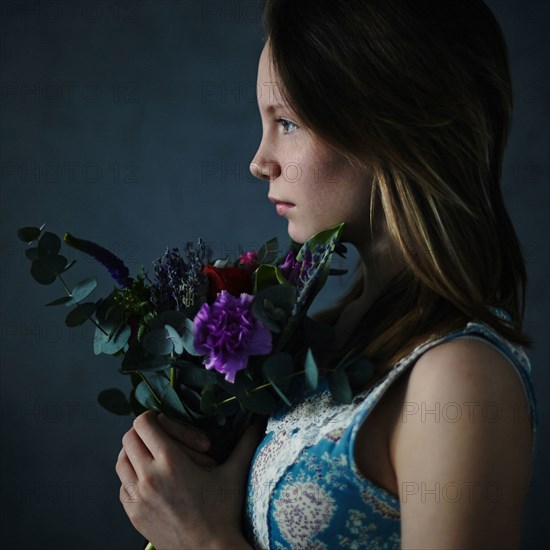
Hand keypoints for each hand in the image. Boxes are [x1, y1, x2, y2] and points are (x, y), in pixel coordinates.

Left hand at [115, 411, 264, 548]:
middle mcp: (148, 477)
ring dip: (136, 454)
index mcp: (170, 462)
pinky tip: (153, 482)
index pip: (143, 424)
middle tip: (165, 440)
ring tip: (158, 459)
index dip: (154, 418)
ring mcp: (138, 497)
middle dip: (146, 434)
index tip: (168, 424)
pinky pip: (123, 485)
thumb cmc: (224, 513)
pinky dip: (133, 478)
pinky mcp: (133, 514)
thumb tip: (259, 421)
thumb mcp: (234, 473)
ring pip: (121, 461)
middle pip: (129, 439)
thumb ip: (246, 442)